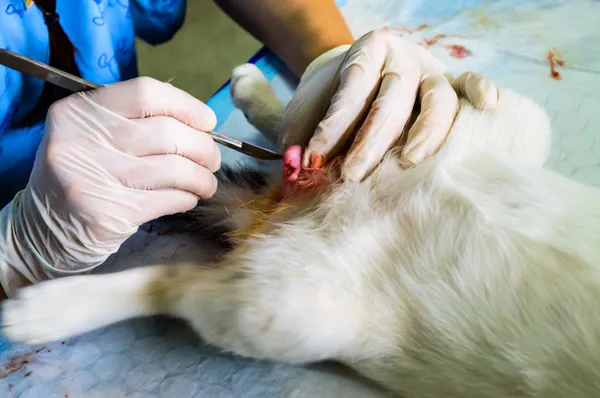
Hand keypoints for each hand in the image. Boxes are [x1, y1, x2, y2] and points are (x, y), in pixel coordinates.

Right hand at [0, 77, 219, 294]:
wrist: (42, 231)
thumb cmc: (82, 176)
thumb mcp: (91, 138)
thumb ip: (135, 123)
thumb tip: (201, 124)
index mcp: (77, 113)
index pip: (145, 93)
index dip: (187, 106)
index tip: (208, 122)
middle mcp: (80, 141)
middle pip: (167, 132)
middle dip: (203, 147)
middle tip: (212, 160)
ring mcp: (92, 179)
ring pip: (173, 169)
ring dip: (201, 178)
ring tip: (206, 183)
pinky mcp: (107, 215)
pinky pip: (167, 199)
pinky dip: (187, 198)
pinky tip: (188, 198)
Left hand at [280, 29, 496, 180]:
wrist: (355, 80)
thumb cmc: (329, 104)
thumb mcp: (305, 114)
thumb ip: (297, 136)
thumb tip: (295, 169)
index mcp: (364, 53)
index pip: (352, 87)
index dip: (334, 124)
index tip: (314, 158)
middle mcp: (401, 59)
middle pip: (392, 98)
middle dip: (371, 140)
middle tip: (352, 176)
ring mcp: (430, 71)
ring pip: (437, 97)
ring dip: (426, 130)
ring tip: (409, 162)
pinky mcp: (451, 86)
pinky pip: (470, 82)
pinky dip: (480, 90)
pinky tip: (488, 106)